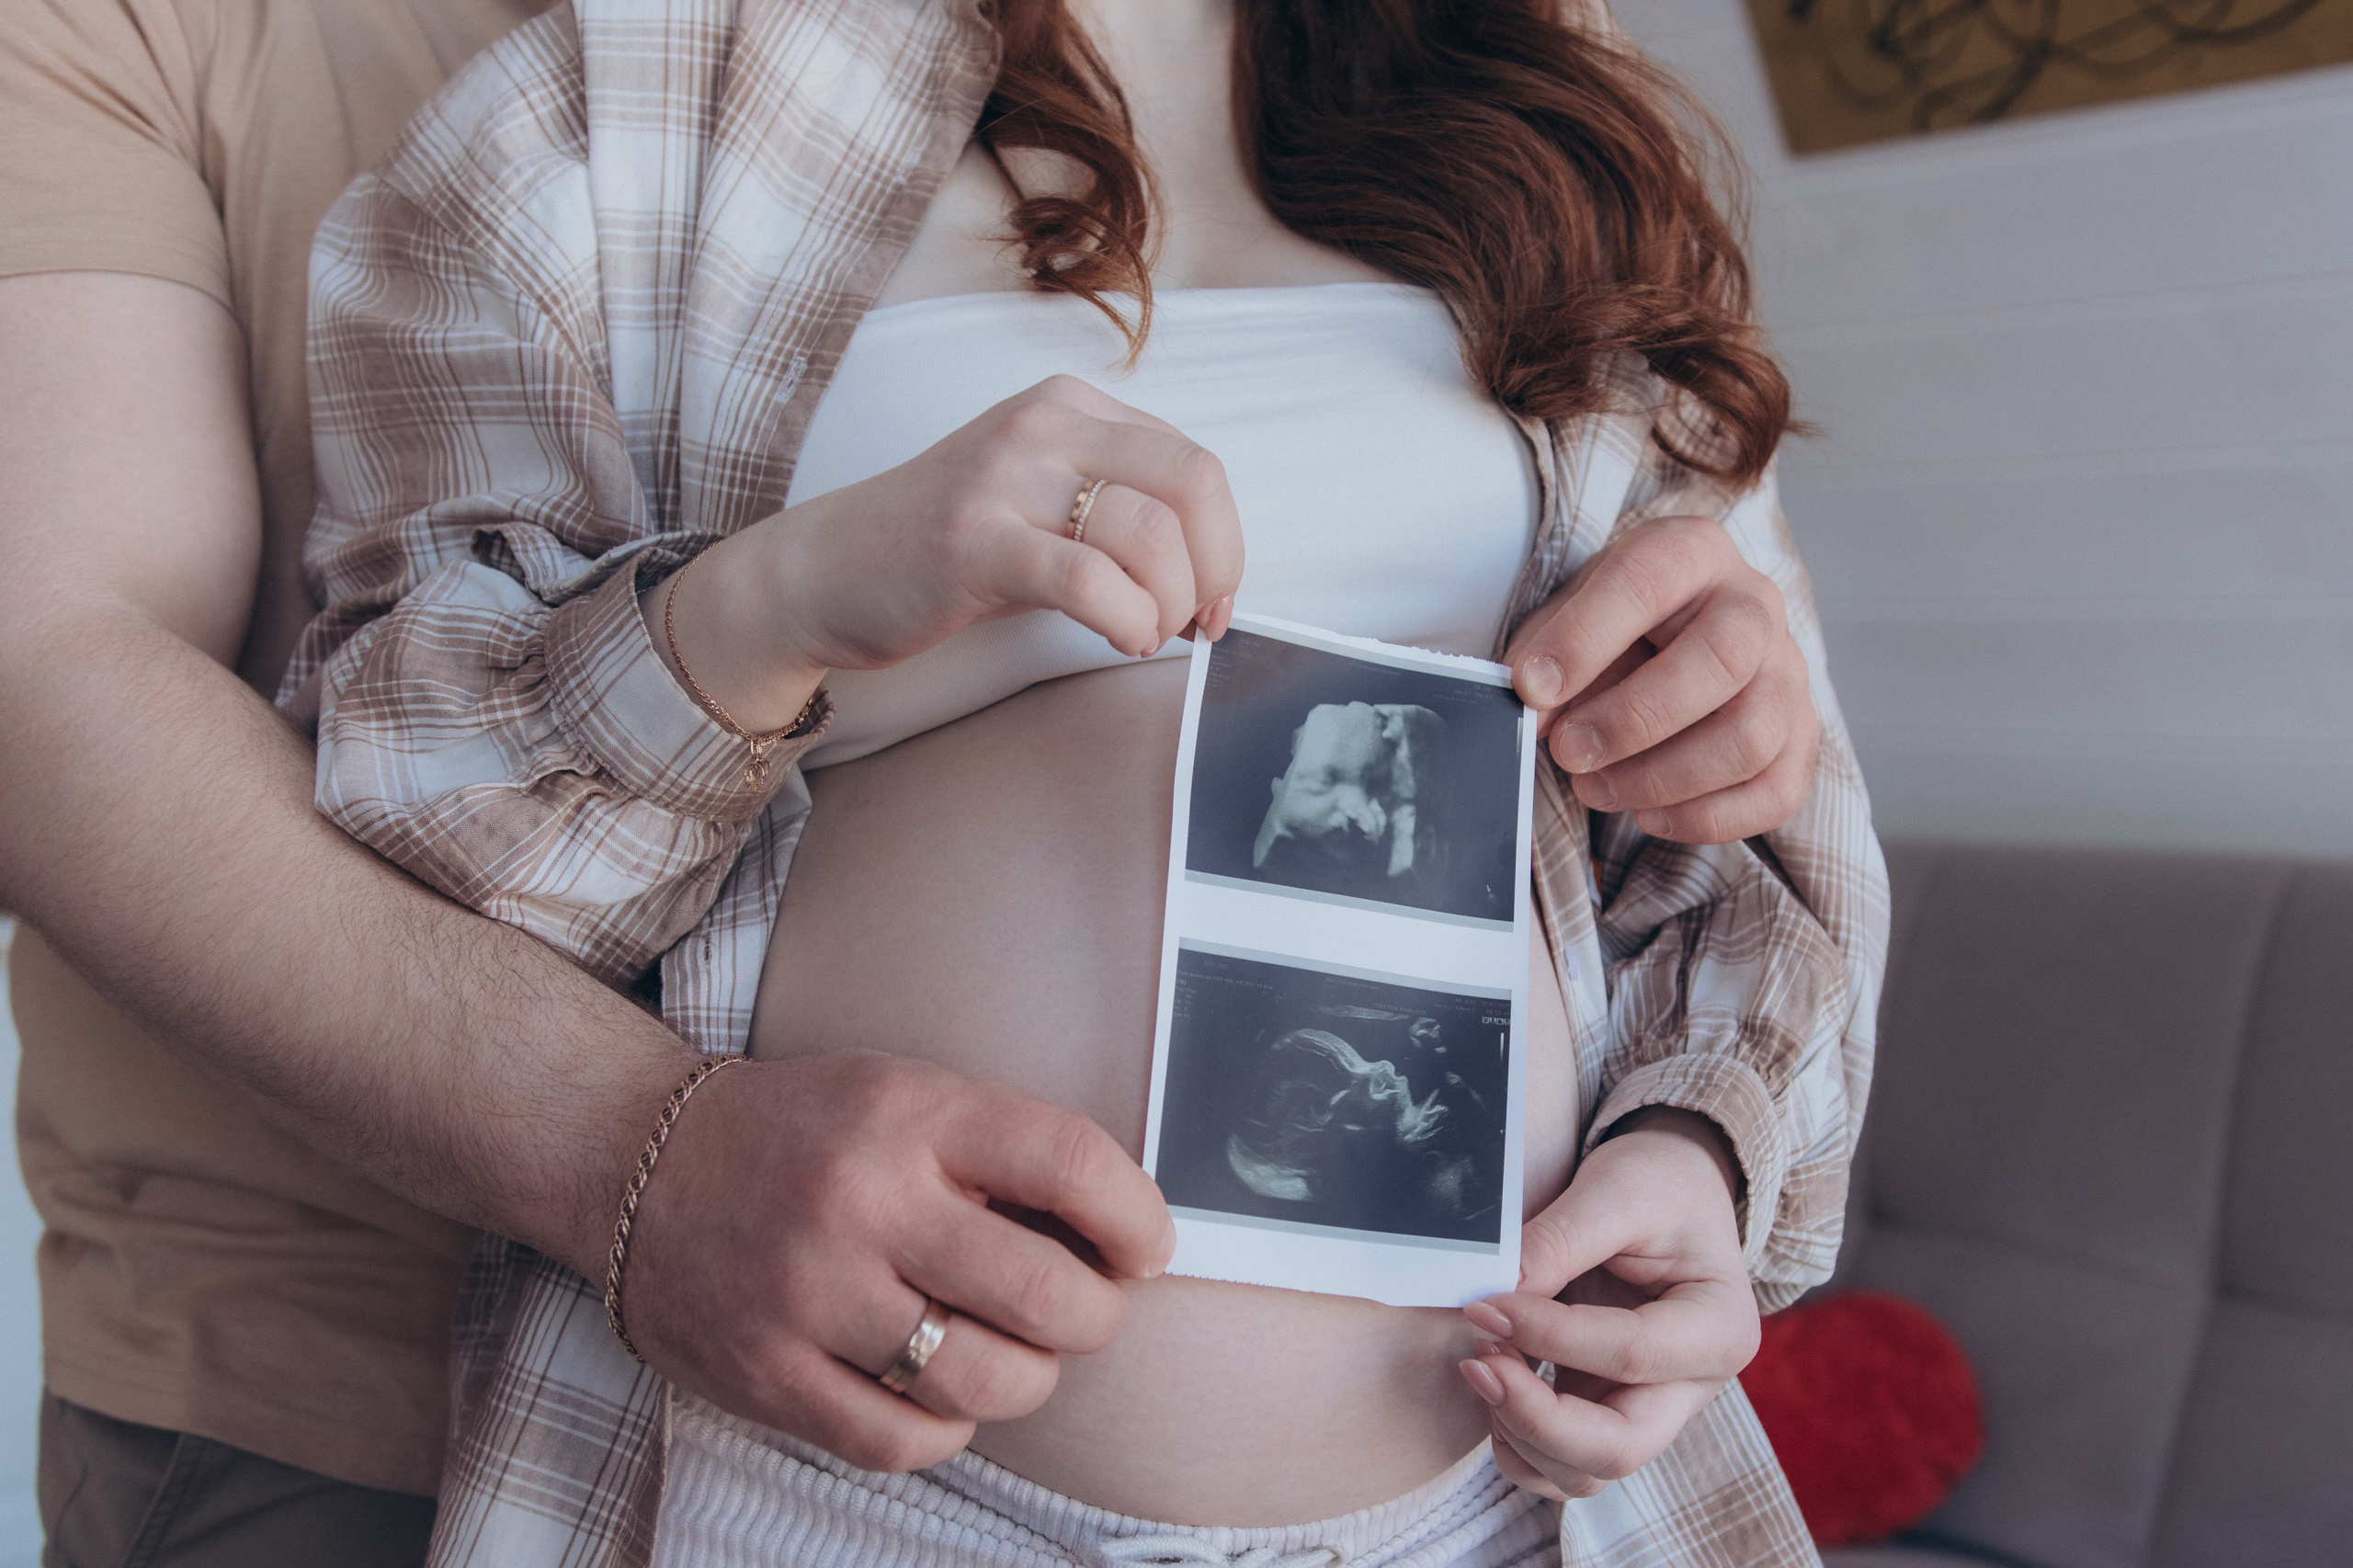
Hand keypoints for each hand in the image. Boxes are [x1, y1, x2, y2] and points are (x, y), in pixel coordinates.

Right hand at [618, 1051, 1176, 1472]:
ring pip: (983, 1382)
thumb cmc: (802, 1134)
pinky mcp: (767, 1374)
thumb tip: (1120, 1233)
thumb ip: (1001, 1153)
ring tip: (1013, 1354)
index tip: (1147, 1248)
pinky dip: (947, 1432)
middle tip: (1086, 1309)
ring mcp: (810, 1295)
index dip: (1136, 1217)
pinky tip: (941, 1398)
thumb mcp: (904, 1096)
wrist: (639, 1161)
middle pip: (1043, 1293)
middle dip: (1094, 1315)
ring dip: (1026, 1379)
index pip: (1069, 1163)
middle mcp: (862, 1202)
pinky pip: (903, 1441)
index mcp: (908, 1116)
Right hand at [656, 375, 1244, 730]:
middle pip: (1191, 485)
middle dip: (1214, 570)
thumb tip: (1211, 574)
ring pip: (1150, 534)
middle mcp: (1043, 425)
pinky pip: (1088, 581)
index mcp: (1069, 407)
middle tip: (1196, 623)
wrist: (825, 571)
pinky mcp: (975, 540)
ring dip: (1169, 604)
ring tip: (1144, 632)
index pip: (1194, 464)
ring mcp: (1006, 477)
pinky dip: (1129, 620)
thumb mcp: (1042, 502)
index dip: (1225, 544)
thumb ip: (1119, 512)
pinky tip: (1121, 637)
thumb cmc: (944, 548)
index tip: (1214, 601)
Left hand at [1456, 1108, 1759, 1499]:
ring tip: (1482, 1366)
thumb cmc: (1659, 1185)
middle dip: (1534, 1418)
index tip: (1484, 1307)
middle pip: (1616, 1449)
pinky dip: (1518, 1442)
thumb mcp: (1617, 1190)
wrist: (1673, 1190)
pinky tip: (1494, 1385)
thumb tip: (1496, 1297)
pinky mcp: (1610, 1413)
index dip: (1546, 1338)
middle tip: (1477, 1363)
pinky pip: (1561, 1464)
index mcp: (1719, 1330)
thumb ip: (1558, 1242)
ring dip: (1520, 1434)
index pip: (1627, 1355)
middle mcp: (1693, 1387)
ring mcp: (1653, 1410)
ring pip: (1584, 1473)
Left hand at [1504, 514, 1818, 843]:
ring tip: (1596, 788)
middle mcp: (1754, 604)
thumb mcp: (1568, 615)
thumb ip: (1546, 655)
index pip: (1648, 582)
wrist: (1676, 638)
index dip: (1586, 638)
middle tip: (1570, 750)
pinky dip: (1706, 818)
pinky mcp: (1801, 736)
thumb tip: (1535, 714)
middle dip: (1634, 719)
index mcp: (1691, 552)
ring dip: (1662, 778)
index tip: (1533, 687)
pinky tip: (1649, 814)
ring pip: (1750, 736)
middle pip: (1722, 660)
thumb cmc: (1617, 626)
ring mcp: (1788, 671)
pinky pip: (1775, 792)